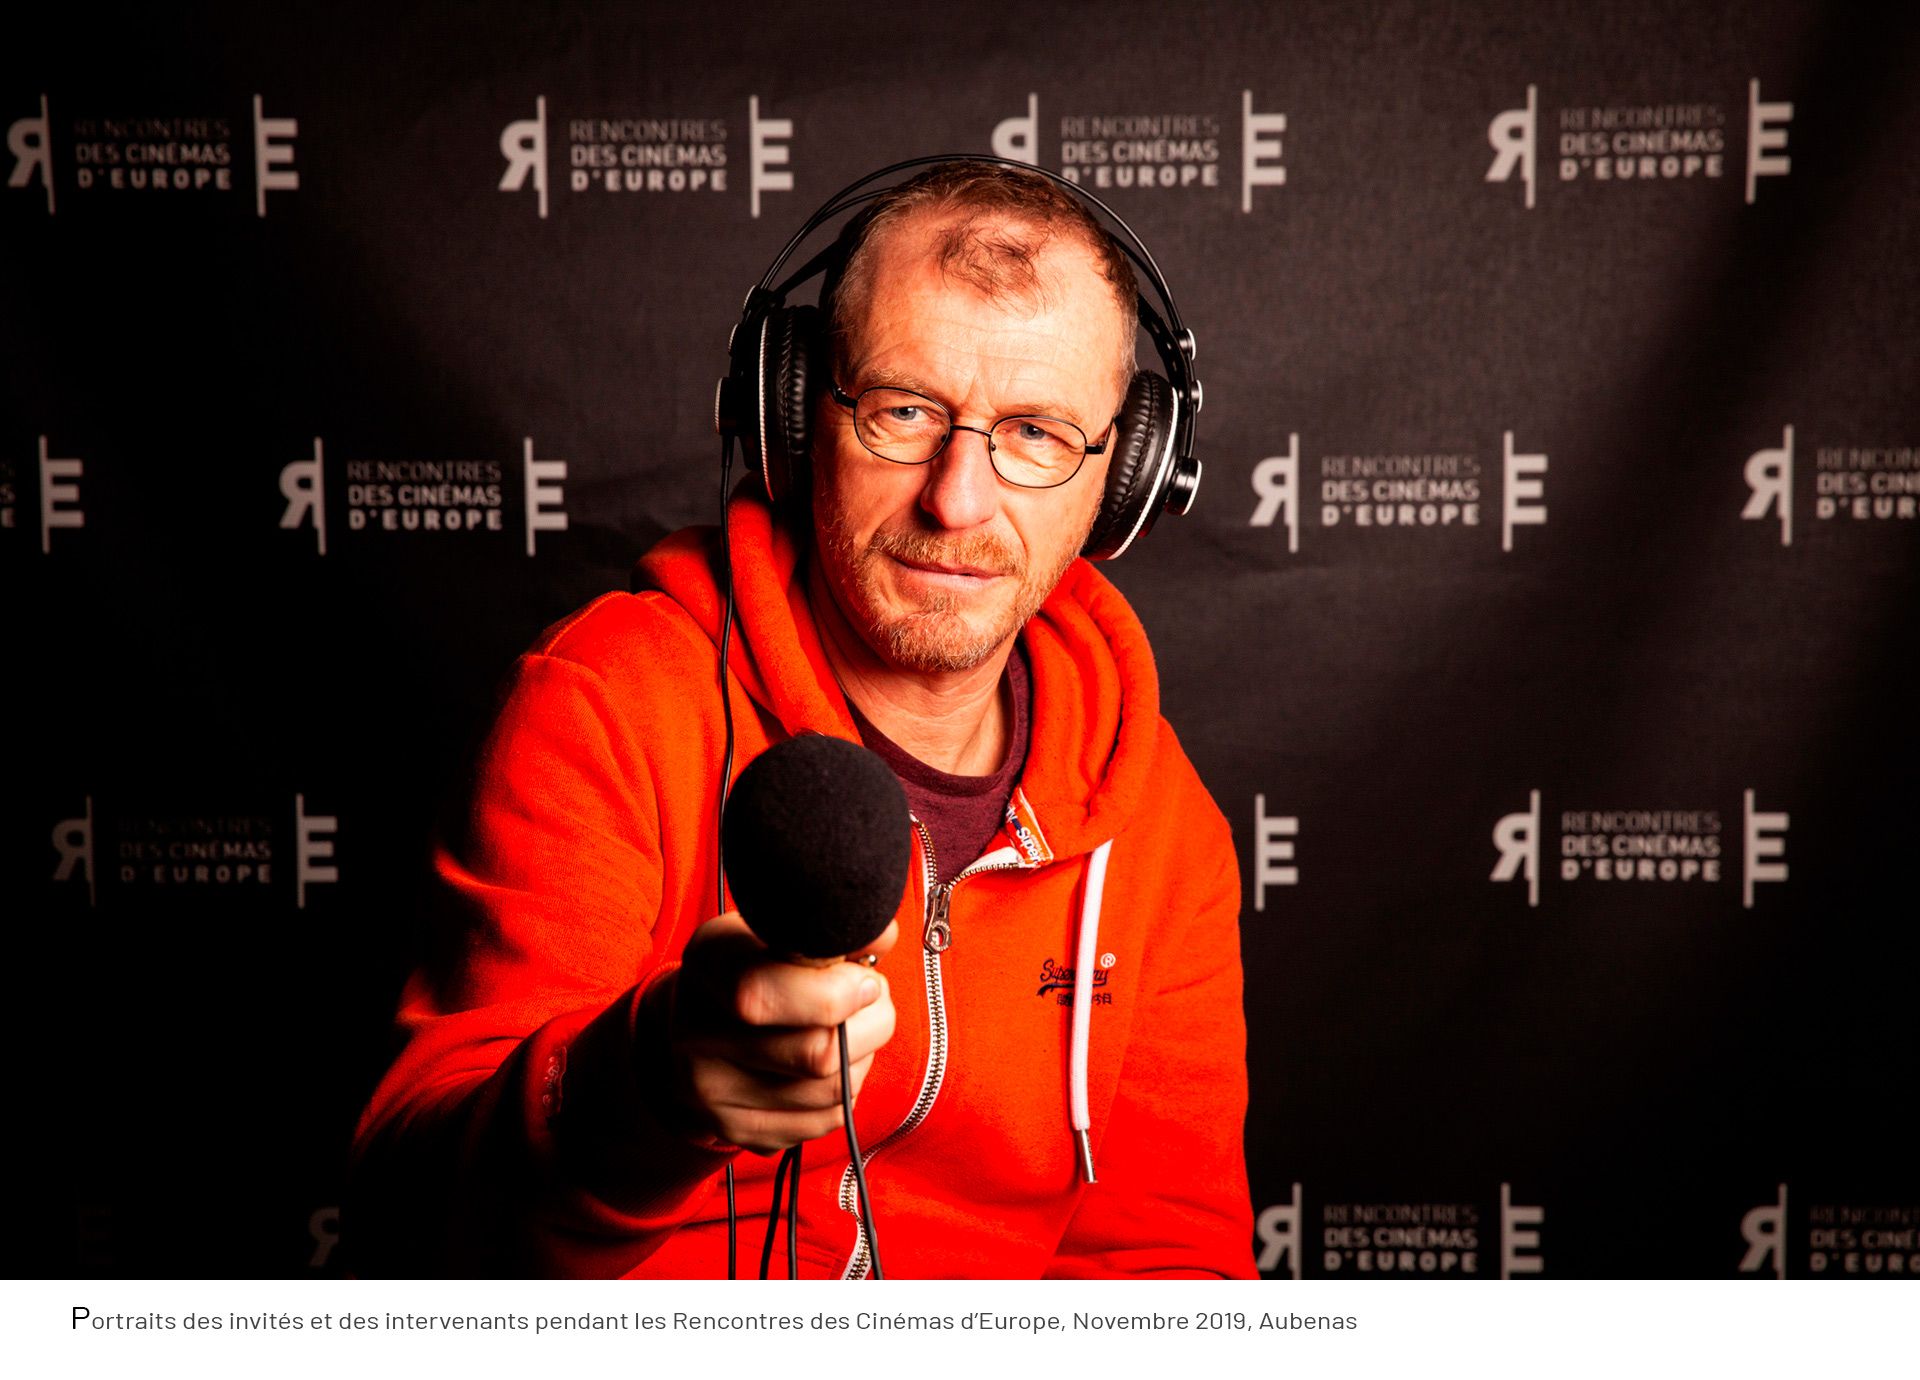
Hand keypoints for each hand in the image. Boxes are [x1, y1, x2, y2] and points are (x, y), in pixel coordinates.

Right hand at [654, 912, 897, 1153]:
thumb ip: (832, 929)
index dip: (833, 992)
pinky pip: (825, 1121)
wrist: (696, 1019)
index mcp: (707, 964)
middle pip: (814, 1053)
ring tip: (855, 1028)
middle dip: (870, 1024)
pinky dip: (847, 1091)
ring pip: (830, 1091)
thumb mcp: (778, 928)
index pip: (761, 994)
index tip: (865, 978)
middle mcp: (696, 1033)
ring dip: (863, 1056)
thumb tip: (882, 936)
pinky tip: (836, 1062)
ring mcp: (712, 1090)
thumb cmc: (752, 963)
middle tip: (874, 999)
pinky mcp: (737, 1127)